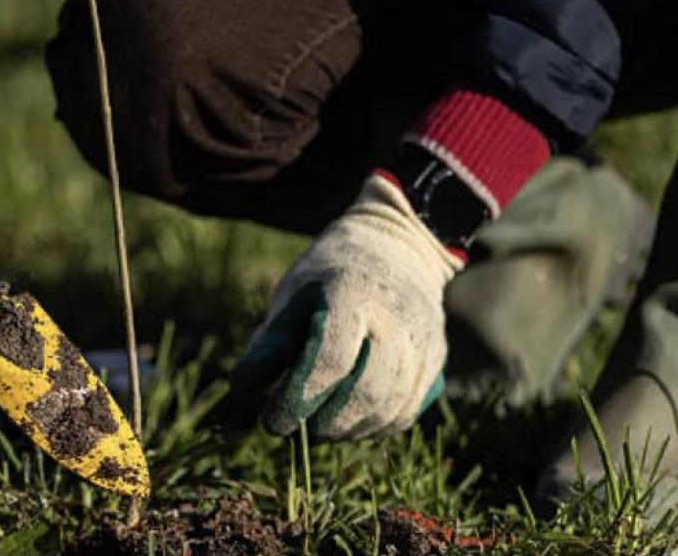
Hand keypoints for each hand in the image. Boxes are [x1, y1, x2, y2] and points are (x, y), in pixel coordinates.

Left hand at [232, 173, 462, 439]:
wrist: (397, 246)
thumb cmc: (331, 273)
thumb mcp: (295, 293)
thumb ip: (271, 341)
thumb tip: (242, 389)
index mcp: (353, 293)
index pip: (331, 359)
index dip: (299, 398)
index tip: (273, 421)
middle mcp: (396, 317)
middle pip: (367, 390)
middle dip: (327, 422)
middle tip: (299, 429)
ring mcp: (423, 339)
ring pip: (391, 407)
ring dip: (351, 430)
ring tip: (321, 428)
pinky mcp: (435, 359)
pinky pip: (408, 409)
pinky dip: (376, 428)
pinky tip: (351, 425)